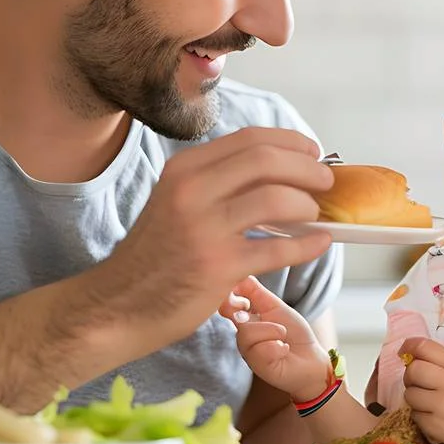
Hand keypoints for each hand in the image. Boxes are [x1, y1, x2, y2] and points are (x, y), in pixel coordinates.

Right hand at [81, 127, 334, 351]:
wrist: (118, 304)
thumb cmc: (157, 255)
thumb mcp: (176, 202)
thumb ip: (218, 183)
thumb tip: (281, 172)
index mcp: (184, 169)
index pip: (249, 139)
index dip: (290, 142)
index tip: (313, 152)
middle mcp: (192, 190)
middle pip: (266, 160)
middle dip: (307, 168)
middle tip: (326, 181)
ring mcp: (203, 228)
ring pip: (276, 198)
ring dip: (308, 205)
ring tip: (317, 215)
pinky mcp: (216, 266)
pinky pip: (277, 248)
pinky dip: (308, 243)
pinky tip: (320, 242)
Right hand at [219, 277, 333, 401]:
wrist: (312, 360)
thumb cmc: (295, 333)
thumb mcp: (276, 307)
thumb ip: (256, 292)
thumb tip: (239, 274)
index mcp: (246, 319)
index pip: (226, 304)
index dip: (229, 297)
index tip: (245, 298)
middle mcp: (243, 334)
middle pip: (235, 317)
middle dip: (256, 316)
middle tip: (277, 325)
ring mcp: (249, 351)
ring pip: (248, 333)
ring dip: (273, 331)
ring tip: (284, 337)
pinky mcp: (257, 366)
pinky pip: (262, 350)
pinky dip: (279, 348)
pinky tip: (284, 350)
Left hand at [400, 337, 443, 443]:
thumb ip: (437, 361)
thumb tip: (406, 353)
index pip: (424, 347)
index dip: (408, 346)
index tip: (403, 353)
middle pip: (413, 369)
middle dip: (410, 376)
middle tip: (419, 383)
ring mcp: (442, 405)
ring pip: (409, 393)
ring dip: (414, 398)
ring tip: (429, 402)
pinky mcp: (434, 424)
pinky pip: (413, 414)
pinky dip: (419, 415)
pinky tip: (434, 416)